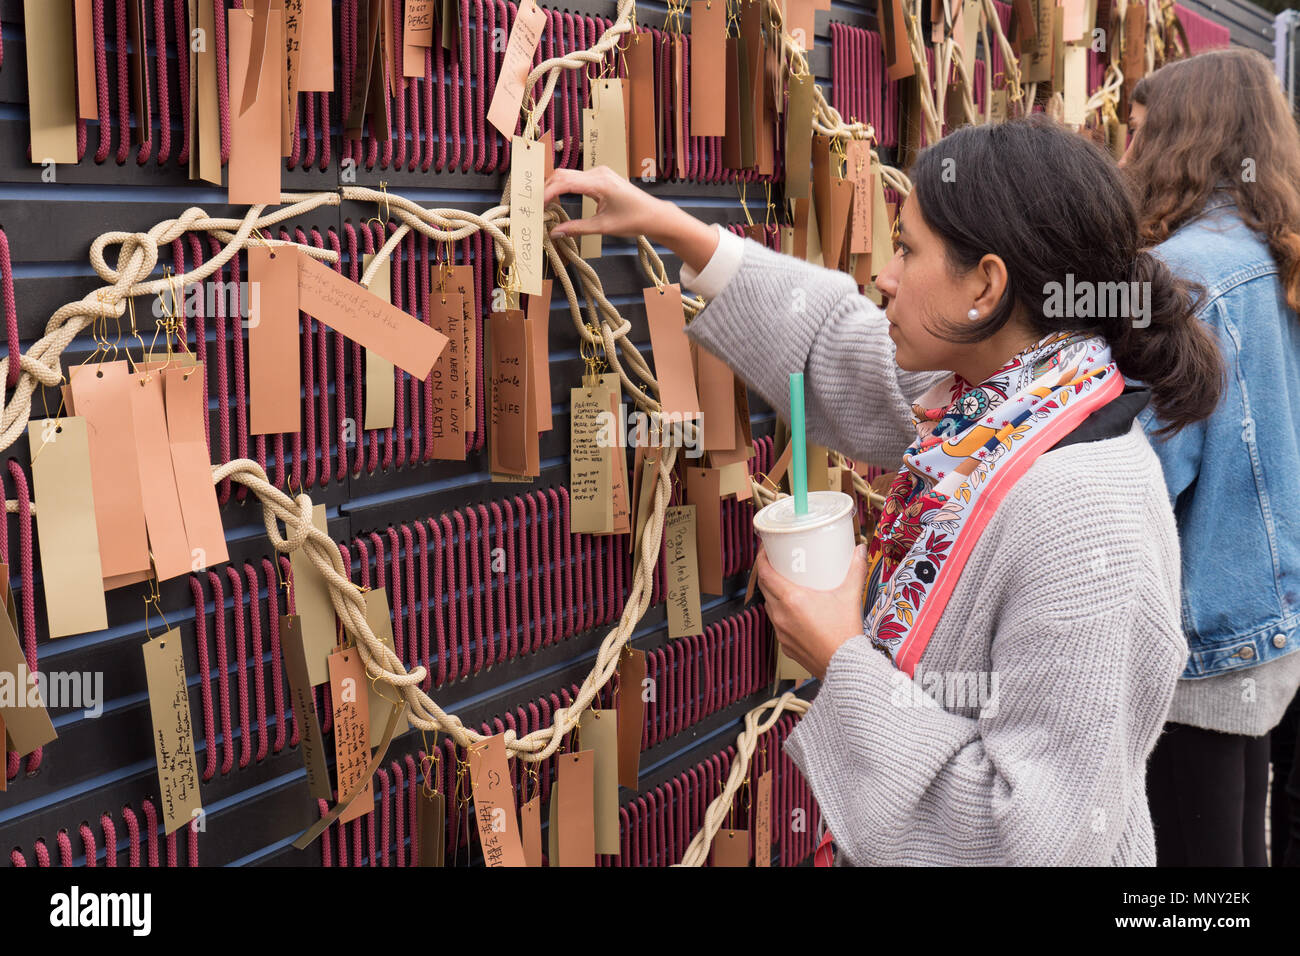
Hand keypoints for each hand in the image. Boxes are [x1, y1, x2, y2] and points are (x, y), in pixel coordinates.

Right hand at [543, 166, 667, 240]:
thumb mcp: (603, 227)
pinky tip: (557, 200)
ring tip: (544, 205)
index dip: (547, 193)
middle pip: (563, 174)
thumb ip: (577, 228)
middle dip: (546, 189)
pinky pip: (577, 178)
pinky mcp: (601, 177)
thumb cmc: (633, 220)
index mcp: (600, 183)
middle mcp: (598, 173)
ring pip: (568, 175)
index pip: (565, 181)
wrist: (653, 214)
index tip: (537, 206)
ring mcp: (600, 172)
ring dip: (554, 188)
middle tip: (535, 206)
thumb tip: (555, 232)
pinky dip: (564, 187)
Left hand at [755, 542, 870, 680]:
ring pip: (769, 606)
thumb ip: (855, 570)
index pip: (765, 574)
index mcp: (792, 600)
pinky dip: (780, 612)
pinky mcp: (785, 644)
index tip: (765, 550)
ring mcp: (781, 631)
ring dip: (772, 593)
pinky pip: (777, 623)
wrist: (844, 666)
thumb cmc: (845, 633)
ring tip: (784, 584)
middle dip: (766, 573)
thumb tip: (859, 551)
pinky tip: (792, 609)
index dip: (761, 559)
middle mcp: (781, 615)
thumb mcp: (850, 596)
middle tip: (776, 563)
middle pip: (764, 588)